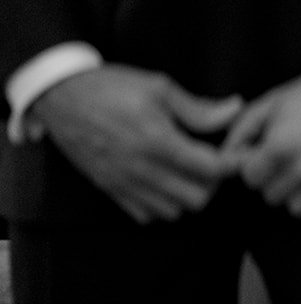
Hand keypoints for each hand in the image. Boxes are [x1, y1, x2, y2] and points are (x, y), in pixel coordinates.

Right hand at [31, 66, 241, 223]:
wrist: (60, 98)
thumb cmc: (111, 88)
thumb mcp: (158, 88)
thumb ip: (198, 108)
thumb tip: (236, 109)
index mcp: (158, 141)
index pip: (211, 169)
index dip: (231, 163)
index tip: (235, 154)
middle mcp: (142, 169)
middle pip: (197, 198)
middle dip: (213, 183)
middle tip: (211, 163)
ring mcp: (124, 183)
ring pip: (173, 212)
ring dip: (187, 195)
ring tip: (188, 173)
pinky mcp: (110, 189)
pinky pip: (145, 215)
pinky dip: (161, 205)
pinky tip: (164, 182)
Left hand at [223, 63, 300, 223]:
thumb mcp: (272, 102)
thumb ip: (241, 131)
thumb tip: (225, 159)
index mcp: (279, 148)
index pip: (249, 178)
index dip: (256, 164)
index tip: (268, 153)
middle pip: (271, 195)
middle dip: (276, 178)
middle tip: (293, 157)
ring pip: (297, 208)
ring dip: (300, 192)